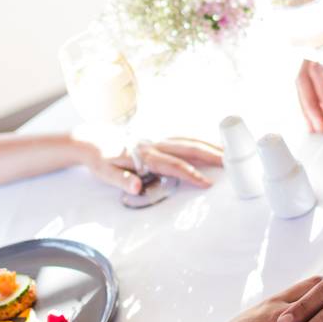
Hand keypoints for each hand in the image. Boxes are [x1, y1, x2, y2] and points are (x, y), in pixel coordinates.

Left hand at [75, 133, 221, 194]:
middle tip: (231, 164)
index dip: (191, 174)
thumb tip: (136, 186)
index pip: (173, 165)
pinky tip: (212, 144)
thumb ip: (121, 180)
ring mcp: (158, 137)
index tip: (208, 184)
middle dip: (211, 155)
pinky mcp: (158, 135)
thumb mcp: (104, 173)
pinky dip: (200, 140)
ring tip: (228, 154)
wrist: (91, 139)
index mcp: (143, 154)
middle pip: (188, 148)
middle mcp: (154, 143)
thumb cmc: (100, 160)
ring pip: (188, 140)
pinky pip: (184, 136)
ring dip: (209, 146)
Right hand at [295, 8, 322, 132]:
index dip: (321, 92)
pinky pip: (308, 76)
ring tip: (316, 125)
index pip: (316, 66)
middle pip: (303, 75)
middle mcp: (313, 37)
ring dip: (308, 103)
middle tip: (321, 127)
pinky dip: (311, 95)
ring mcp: (312, 45)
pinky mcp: (316, 53)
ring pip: (302, 78)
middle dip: (310, 104)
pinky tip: (315, 112)